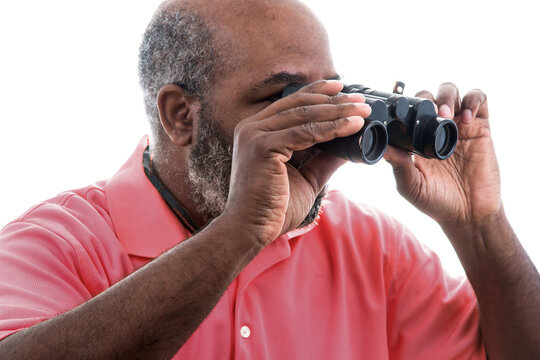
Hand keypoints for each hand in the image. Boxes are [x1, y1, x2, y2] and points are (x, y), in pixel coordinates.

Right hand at [222, 80, 370, 245]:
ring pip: (304, 116)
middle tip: (361, 100)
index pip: (291, 103)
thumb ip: (324, 159)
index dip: (317, 93)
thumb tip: (350, 146)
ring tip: (362, 111)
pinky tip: (352, 126)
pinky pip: (304, 133)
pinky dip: (331, 129)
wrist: (250, 230)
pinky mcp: (262, 147)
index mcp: (257, 130)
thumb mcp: (306, 178)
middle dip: (334, 101)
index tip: (342, 88)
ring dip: (338, 112)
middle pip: (300, 105)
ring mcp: (255, 135)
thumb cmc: (273, 207)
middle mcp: (252, 127)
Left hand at [384, 82, 500, 225]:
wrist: (468, 215)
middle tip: (429, 113)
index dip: (405, 104)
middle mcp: (436, 128)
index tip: (402, 109)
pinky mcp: (480, 128)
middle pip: (430, 96)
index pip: (408, 110)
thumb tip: (380, 145)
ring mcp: (458, 126)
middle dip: (427, 98)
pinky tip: (467, 117)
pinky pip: (480, 100)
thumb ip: (398, 165)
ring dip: (447, 96)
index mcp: (416, 138)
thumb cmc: (435, 202)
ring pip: (453, 92)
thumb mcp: (410, 185)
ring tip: (446, 114)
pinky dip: (473, 100)